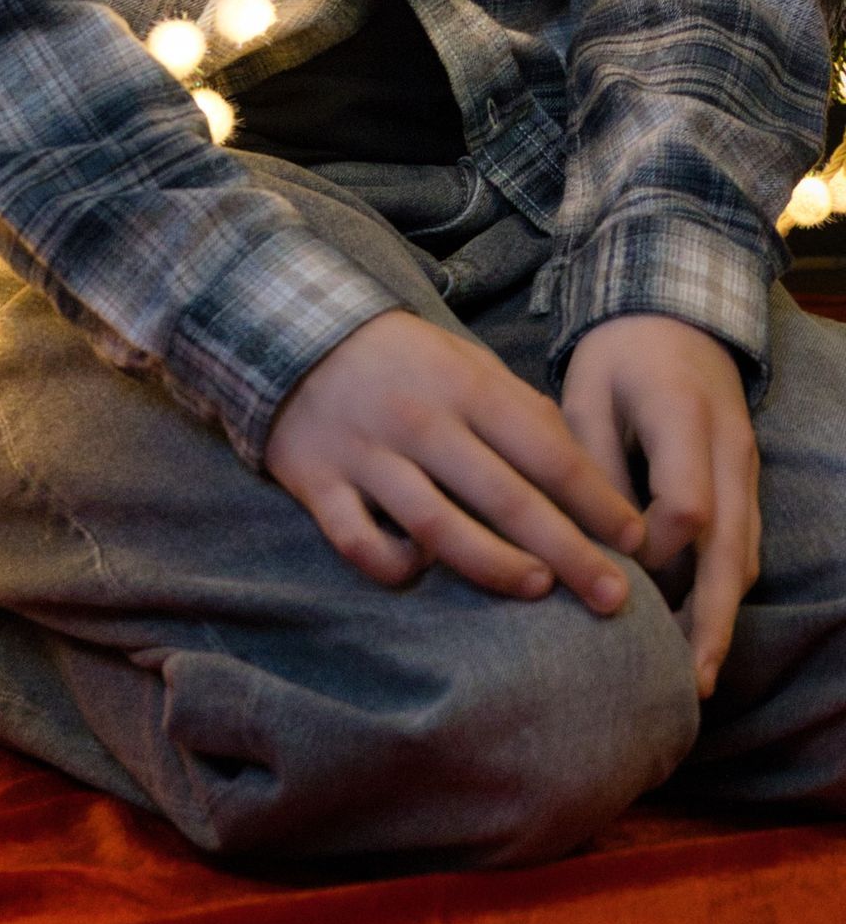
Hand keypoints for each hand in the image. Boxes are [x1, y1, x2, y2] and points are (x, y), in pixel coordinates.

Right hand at [265, 308, 643, 609]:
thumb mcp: (461, 360)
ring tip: (538, 588)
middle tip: (615, 598)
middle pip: (505, 499)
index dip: (595, 500)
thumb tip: (574, 460)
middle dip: (568, 551)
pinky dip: (394, 564)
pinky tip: (421, 571)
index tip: (636, 540)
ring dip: (495, 566)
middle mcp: (419, 421)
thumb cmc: (395, 357)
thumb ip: (515, 406)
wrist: (286, 325)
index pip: (545, 451)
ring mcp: (367, 454)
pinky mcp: (319, 483)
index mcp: (462, 386)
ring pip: (439, 528)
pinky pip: (360, 542)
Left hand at [561, 313, 757, 699]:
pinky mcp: (745, 482)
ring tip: (691, 675)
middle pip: (733, 549)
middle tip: (690, 681)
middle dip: (712, 619)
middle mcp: (729, 449)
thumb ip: (590, 463)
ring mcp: (746, 468)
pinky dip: (722, 589)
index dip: (656, 551)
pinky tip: (695, 626)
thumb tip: (595, 544)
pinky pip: (742, 544)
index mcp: (685, 416)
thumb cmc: (618, 352)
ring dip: (721, 615)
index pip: (687, 506)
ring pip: (744, 555)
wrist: (675, 312)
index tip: (616, 572)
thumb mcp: (587, 390)